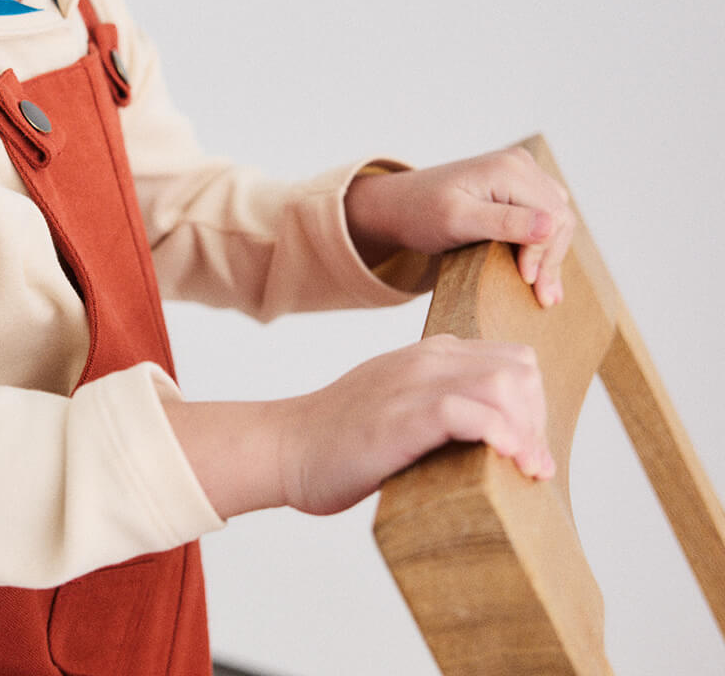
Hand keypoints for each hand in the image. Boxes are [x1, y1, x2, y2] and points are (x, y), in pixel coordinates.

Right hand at [280, 334, 553, 515]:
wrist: (287, 447)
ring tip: (525, 469)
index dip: (534, 404)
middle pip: (519, 368)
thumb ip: (443, 405)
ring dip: (528, 430)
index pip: (513, 359)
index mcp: (429, 355)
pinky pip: (468, 413)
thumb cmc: (343, 440)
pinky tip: (505, 461)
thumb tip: (500, 438)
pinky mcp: (400, 418)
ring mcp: (411, 384)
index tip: (526, 449)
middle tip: (530, 464)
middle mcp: (425, 360)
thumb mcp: (401, 405)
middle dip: (538, 418)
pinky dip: (500, 435)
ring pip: (503, 383)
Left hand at [344, 147, 573, 305]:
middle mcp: (519, 163)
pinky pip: (544, 215)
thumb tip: (551, 226)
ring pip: (557, 218)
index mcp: (508, 169)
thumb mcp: (457, 221)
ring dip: (551, 255)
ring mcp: (520, 172)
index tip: (527, 283)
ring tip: (545, 292)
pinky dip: (544, 244)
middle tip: (543, 299)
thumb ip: (504, 223)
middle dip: (551, 260)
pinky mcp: (516, 185)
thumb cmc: (421, 213)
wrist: (398, 204)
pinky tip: (538, 271)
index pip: (552, 218)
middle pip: (560, 218)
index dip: (544, 254)